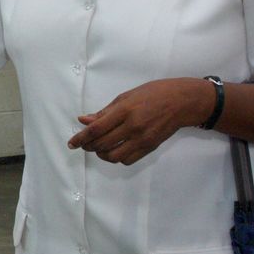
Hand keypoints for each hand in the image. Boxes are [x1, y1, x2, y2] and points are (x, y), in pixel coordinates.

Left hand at [66, 78, 210, 164]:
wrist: (181, 102)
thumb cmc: (152, 94)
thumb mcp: (125, 97)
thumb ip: (104, 112)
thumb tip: (84, 120)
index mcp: (124, 110)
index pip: (96, 129)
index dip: (80, 138)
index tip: (71, 143)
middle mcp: (133, 126)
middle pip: (102, 144)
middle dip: (88, 146)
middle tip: (83, 144)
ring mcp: (142, 139)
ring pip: (113, 156)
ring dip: (101, 154)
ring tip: (98, 147)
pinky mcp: (150, 147)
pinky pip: (127, 160)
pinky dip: (117, 157)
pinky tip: (114, 149)